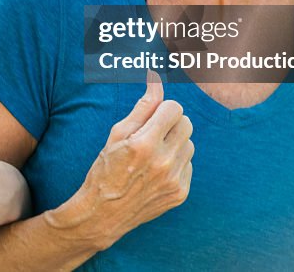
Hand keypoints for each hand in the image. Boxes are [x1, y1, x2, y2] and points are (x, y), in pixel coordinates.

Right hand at [53, 72, 193, 247]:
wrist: (104, 213)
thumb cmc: (106, 168)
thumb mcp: (117, 134)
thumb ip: (142, 107)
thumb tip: (156, 80)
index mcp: (144, 143)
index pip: (174, 108)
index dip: (162, 109)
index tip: (153, 117)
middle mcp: (162, 162)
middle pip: (187, 123)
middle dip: (172, 123)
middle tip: (154, 132)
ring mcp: (173, 180)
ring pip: (189, 144)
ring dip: (175, 144)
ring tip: (153, 154)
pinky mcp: (180, 193)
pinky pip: (189, 165)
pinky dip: (176, 163)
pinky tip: (157, 171)